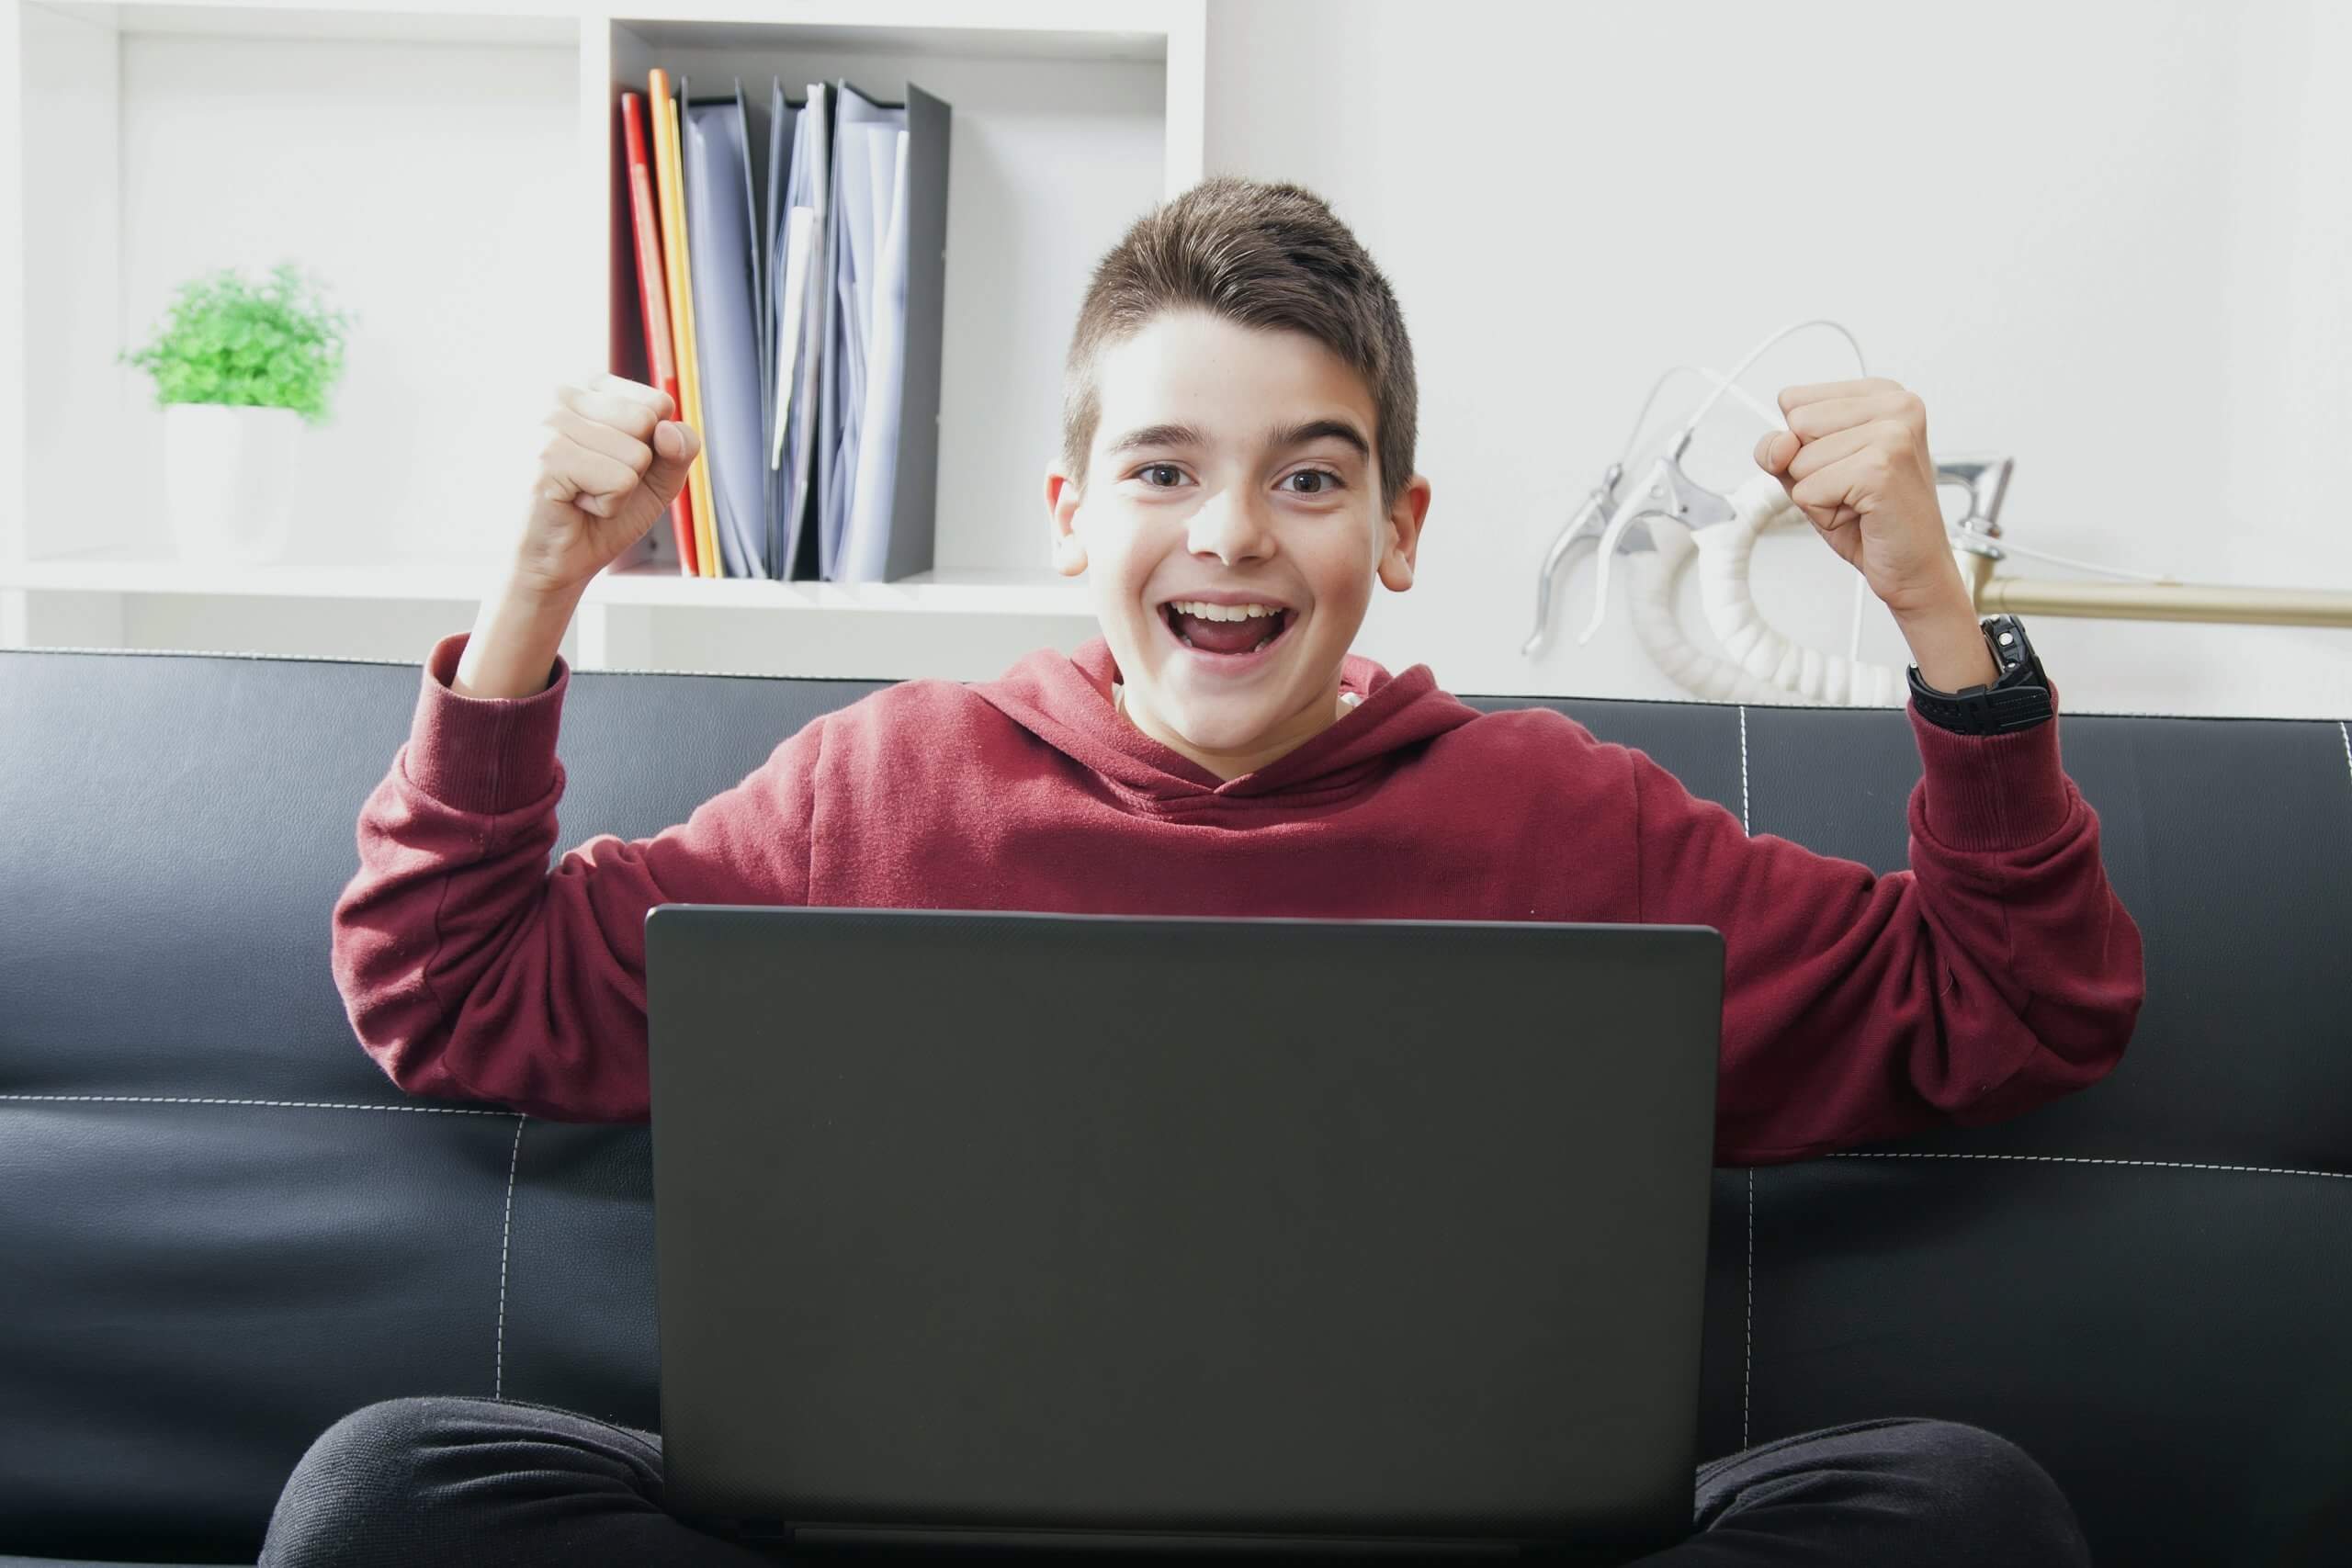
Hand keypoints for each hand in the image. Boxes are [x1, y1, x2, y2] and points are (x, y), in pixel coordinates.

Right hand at [516, 372, 699, 596]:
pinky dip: (608, 505)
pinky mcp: (546, 458)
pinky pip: (621, 481)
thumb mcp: (657, 477)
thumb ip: (679, 447)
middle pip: (649, 422)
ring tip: (581, 494)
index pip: (658, 403)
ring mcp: (548, 422)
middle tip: (594, 483)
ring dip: (620, 490)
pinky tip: (573, 505)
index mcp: (584, 385)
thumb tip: (667, 430)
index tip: (610, 463)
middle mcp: (559, 393)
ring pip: (637, 454)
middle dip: (636, 467)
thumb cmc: (600, 514)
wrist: (556, 562)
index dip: (652, 448)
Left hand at [1753, 378, 1957, 617]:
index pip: (1793, 401)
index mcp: (1881, 394)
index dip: (1802, 445)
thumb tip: (1779, 443)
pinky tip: (1862, 515)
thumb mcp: (1810, 474)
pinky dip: (1825, 514)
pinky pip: (1808, 490)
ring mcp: (1893, 434)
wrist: (1914, 568)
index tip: (1844, 466)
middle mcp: (1895, 405)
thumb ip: (1779, 449)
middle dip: (1810, 470)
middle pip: (1794, 425)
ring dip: (1819, 495)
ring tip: (1860, 503)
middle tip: (1854, 490)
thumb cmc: (1870, 520)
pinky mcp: (1882, 468)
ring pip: (1799, 460)